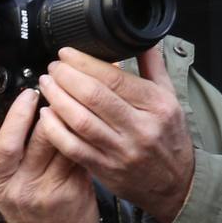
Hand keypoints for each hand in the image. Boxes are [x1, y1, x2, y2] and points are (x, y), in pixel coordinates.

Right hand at [0, 88, 99, 222]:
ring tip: (82, 97)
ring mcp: (48, 190)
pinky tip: (95, 123)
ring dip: (74, 117)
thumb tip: (40, 115)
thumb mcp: (15, 189)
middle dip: (52, 107)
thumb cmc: (36, 219)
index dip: (18, 114)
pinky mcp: (73, 193)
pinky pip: (80, 156)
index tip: (30, 92)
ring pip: (64, 142)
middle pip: (38, 136)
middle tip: (63, 85)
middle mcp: (20, 186)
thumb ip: (24, 157)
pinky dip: (87, 138)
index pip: (7, 140)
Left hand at [36, 45, 194, 222]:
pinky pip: (73, 147)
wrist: (176, 184)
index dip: (85, 63)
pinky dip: (55, 129)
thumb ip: (153, 67)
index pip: (115, 78)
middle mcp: (141, 128)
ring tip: (46, 84)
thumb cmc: (169, 138)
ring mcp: (121, 150)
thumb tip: (140, 38)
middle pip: (94, 96)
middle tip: (53, 67)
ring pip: (81, 120)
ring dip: (57, 98)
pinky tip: (45, 114)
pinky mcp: (105, 169)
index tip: (66, 54)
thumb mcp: (170, 99)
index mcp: (157, 106)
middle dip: (66, 77)